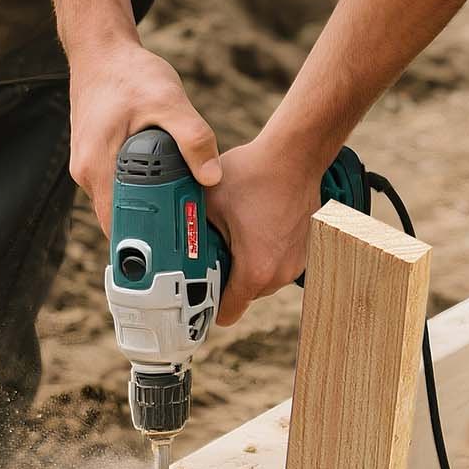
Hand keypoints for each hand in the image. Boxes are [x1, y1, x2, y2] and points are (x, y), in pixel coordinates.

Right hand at [68, 39, 220, 232]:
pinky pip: (117, 187)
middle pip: (118, 218)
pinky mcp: (95, 159)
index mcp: (97, 166)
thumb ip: (193, 138)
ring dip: (145, 210)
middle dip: (149, 230)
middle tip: (185, 240)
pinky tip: (163, 188)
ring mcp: (88, 167)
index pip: (116, 224)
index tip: (169, 257)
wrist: (100, 52)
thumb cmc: (130, 73)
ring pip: (118, 203)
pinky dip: (138, 192)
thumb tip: (211, 178)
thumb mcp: (169, 100)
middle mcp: (87, 172)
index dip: (142, 244)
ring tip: (179, 216)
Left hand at [206, 136, 324, 327]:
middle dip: (225, 280)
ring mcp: (296, 264)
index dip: (207, 305)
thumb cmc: (255, 174)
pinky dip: (263, 255)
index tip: (195, 292)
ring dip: (245, 267)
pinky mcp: (304, 251)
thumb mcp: (208, 202)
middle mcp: (280, 274)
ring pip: (260, 281)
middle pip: (243, 296)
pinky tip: (254, 229)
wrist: (296, 154)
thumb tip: (164, 244)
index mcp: (255, 270)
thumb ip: (188, 230)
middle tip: (212, 253)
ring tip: (235, 237)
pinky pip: (275, 265)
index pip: (227, 313)